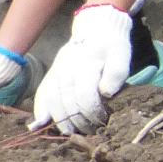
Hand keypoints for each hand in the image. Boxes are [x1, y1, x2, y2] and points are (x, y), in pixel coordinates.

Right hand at [31, 6, 132, 134]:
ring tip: (69, 133)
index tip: (102, 121)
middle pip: (65, 102)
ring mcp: (55, 72)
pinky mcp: (50, 75)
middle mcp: (65, 69)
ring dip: (59, 120)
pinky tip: (42, 124)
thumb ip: (116, 73)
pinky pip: (41, 94)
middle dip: (77, 121)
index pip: (84, 95)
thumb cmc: (111, 45)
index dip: (92, 112)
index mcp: (84, 64)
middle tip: (89, 132)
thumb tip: (106, 93)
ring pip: (51, 100)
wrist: (96, 28)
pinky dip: (40, 110)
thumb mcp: (122, 54)